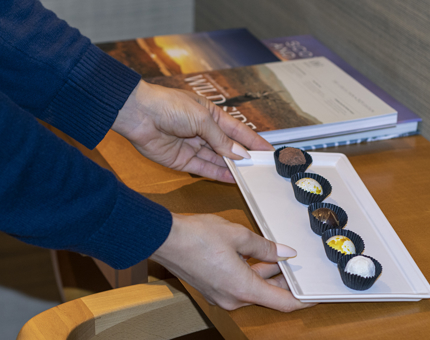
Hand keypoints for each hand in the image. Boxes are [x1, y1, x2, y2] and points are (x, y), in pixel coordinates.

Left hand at [112, 81, 273, 182]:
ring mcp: (193, 147)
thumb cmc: (169, 106)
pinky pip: (204, 169)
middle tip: (261, 167)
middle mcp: (203, 131)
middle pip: (228, 147)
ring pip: (217, 160)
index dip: (253, 140)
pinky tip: (231, 178)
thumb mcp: (202, 118)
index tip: (267, 150)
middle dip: (244, 157)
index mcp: (210, 115)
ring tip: (250, 176)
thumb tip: (239, 153)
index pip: (237, 130)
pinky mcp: (182, 161)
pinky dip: (217, 174)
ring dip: (233, 167)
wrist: (138, 114)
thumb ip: (221, 139)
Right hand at [151, 213, 315, 311]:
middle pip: (268, 295)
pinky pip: (240, 285)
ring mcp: (221, 295)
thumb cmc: (196, 236)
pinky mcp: (213, 288)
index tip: (316, 295)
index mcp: (243, 288)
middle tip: (299, 267)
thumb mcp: (238, 235)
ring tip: (282, 258)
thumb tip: (285, 253)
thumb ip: (266, 247)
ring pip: (254, 289)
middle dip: (285, 282)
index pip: (283, 302)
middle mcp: (232, 298)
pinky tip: (258, 257)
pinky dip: (252, 274)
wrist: (166, 239)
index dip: (303, 299)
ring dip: (268, 275)